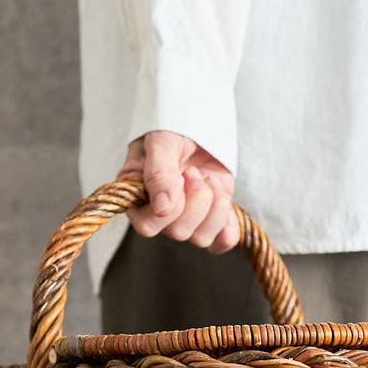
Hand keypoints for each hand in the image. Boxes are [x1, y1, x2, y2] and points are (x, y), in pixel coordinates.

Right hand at [117, 130, 239, 253]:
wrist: (194, 124)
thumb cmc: (170, 132)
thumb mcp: (160, 143)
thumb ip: (158, 173)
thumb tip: (163, 208)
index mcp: (138, 200)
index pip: (148, 226)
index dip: (170, 206)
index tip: (180, 174)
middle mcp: (160, 215)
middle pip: (179, 232)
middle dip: (195, 199)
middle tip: (194, 171)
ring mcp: (188, 219)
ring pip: (202, 238)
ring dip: (214, 206)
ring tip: (209, 179)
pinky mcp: (211, 218)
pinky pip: (221, 242)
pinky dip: (229, 228)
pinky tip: (224, 202)